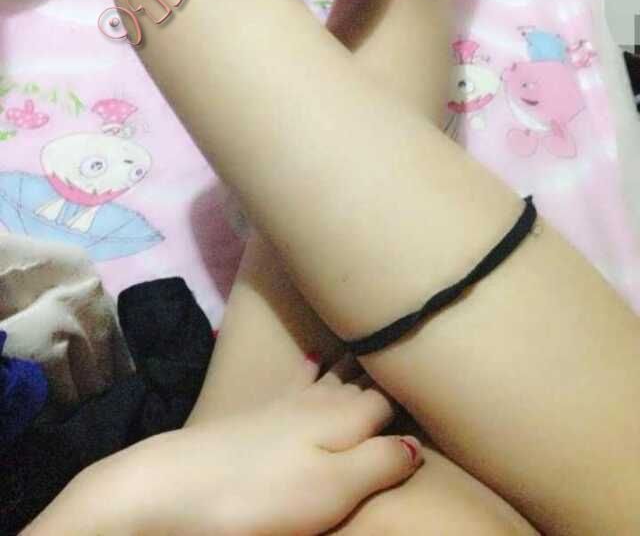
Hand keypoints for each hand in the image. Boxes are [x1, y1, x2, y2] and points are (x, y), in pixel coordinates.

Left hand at [23, 356, 422, 535]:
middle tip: (412, 349)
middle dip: (387, 370)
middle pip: (362, 383)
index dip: (414, 394)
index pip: (391, 400)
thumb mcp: (332, 489)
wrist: (172, 485)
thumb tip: (417, 443)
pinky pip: (296, 381)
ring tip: (373, 346)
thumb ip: (379, 462)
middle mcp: (317, 401)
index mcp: (343, 419)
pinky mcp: (255, 414)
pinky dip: (312, 367)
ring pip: (332, 377)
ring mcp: (283, 404)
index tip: (436, 379)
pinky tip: (311, 358)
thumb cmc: (260, 495)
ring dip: (355, 363)